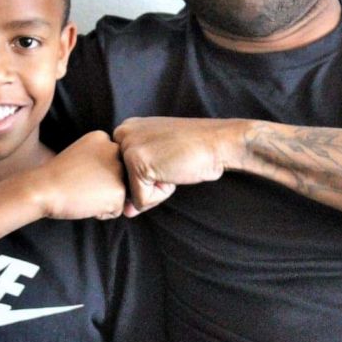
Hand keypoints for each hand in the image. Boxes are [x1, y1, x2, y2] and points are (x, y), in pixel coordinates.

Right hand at [33, 131, 126, 220]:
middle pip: (119, 176)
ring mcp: (119, 171)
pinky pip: (116, 210)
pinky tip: (86, 203)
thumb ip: (99, 159)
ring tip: (83, 193)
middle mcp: (115, 150)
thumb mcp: (79, 154)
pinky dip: (102, 213)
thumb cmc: (56, 177)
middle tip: (80, 185)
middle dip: (103, 185)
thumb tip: (118, 178)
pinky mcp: (120, 192)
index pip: (111, 162)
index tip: (78, 173)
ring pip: (119, 193)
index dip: (94, 174)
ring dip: (103, 199)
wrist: (44, 189)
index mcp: (103, 138)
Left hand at [113, 117, 240, 214]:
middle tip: (172, 161)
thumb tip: (126, 212)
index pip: (124, 172)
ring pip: (131, 193)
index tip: (169, 156)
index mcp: (126, 129)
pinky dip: (161, 194)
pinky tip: (175, 171)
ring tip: (174, 165)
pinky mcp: (137, 163)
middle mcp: (122, 134)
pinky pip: (141, 200)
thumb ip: (138, 183)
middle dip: (151, 183)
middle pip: (125, 182)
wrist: (219, 142)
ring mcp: (128, 147)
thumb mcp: (160, 162)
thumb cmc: (195, 150)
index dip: (149, 173)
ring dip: (156, 189)